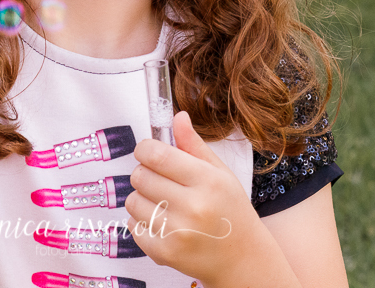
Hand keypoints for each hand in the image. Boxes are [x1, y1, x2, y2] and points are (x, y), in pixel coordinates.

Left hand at [126, 111, 266, 283]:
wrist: (242, 259)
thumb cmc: (231, 211)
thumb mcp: (220, 173)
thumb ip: (194, 145)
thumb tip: (178, 117)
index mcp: (207, 181)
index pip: (157, 154)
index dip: (145, 149)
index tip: (148, 152)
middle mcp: (193, 207)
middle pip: (140, 176)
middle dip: (144, 173)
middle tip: (160, 180)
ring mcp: (178, 233)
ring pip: (133, 201)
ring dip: (142, 198)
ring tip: (163, 203)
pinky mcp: (165, 253)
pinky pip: (133, 226)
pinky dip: (142, 222)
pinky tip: (163, 223)